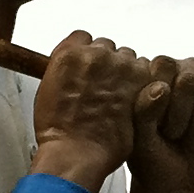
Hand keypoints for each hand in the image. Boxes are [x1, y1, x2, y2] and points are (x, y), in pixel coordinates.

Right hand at [32, 31, 152, 192]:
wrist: (77, 153)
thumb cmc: (59, 132)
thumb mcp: (47, 92)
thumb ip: (65, 72)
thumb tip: (74, 69)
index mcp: (69, 54)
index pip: (83, 38)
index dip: (85, 55)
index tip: (86, 68)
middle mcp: (95, 54)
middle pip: (107, 48)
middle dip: (106, 65)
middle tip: (101, 89)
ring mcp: (121, 66)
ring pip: (128, 59)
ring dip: (125, 74)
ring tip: (116, 100)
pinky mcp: (141, 80)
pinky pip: (146, 72)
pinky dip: (141, 85)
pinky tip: (130, 104)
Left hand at [127, 55, 193, 192]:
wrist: (175, 178)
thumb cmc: (150, 154)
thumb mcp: (139, 139)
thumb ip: (143, 112)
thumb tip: (161, 88)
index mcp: (157, 73)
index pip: (164, 65)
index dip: (163, 98)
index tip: (157, 124)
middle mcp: (187, 70)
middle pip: (190, 79)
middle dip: (181, 116)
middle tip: (173, 136)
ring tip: (190, 142)